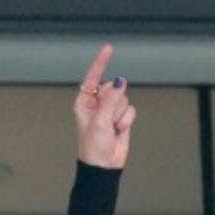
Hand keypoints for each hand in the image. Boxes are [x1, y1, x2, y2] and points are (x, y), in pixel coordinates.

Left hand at [73, 45, 136, 169]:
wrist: (104, 166)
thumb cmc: (93, 146)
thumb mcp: (99, 121)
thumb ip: (111, 99)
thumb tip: (120, 81)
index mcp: (84, 102)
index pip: (93, 77)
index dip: (101, 63)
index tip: (108, 48)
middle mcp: (97, 104)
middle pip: (113, 88)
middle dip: (114, 103)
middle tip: (107, 120)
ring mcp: (110, 111)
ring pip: (123, 99)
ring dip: (120, 115)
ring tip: (112, 128)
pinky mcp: (121, 118)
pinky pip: (131, 110)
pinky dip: (127, 121)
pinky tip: (118, 131)